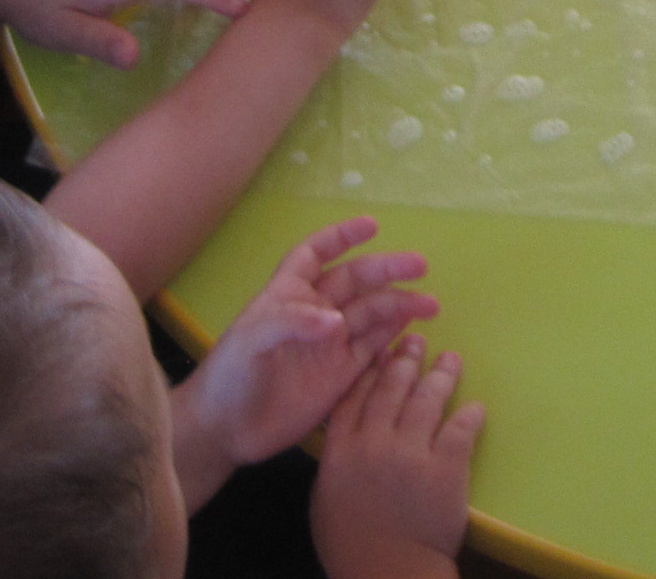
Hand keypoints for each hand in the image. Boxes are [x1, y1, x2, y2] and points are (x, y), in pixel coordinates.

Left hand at [171, 218, 437, 491]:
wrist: (226, 430)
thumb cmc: (231, 375)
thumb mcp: (251, 341)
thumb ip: (291, 323)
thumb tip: (337, 322)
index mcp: (289, 294)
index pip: (316, 254)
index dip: (341, 237)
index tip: (372, 225)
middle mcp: (315, 314)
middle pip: (356, 282)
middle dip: (387, 271)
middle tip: (420, 267)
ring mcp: (330, 345)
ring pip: (372, 315)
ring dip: (400, 305)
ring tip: (429, 305)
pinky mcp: (341, 376)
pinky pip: (373, 351)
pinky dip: (395, 339)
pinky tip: (414, 333)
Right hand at [313, 336, 483, 578]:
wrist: (388, 573)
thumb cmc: (351, 545)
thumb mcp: (326, 498)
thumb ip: (336, 459)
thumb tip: (346, 431)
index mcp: (341, 451)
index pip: (355, 397)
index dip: (370, 370)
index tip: (381, 350)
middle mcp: (374, 442)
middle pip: (391, 389)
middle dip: (406, 360)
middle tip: (416, 340)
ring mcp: (411, 452)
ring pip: (427, 399)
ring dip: (440, 375)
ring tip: (451, 359)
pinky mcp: (446, 466)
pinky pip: (461, 428)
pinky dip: (470, 414)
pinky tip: (476, 405)